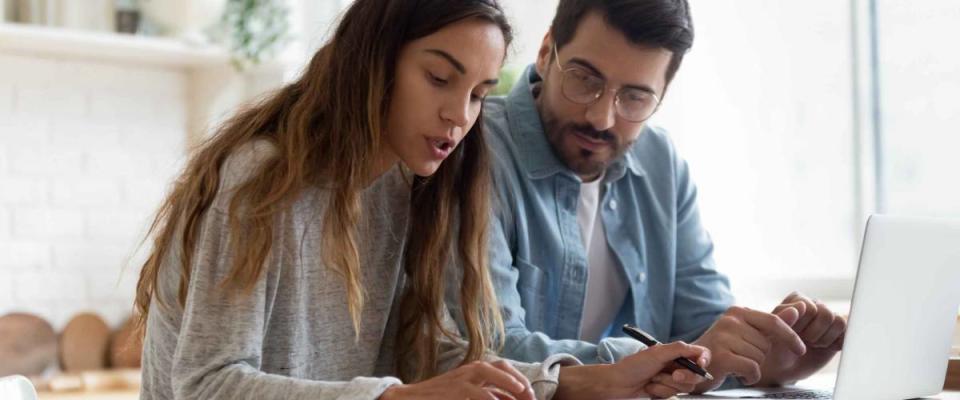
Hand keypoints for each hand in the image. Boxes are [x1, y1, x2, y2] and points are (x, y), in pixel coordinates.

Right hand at [380, 360, 534, 399]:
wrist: (409, 399)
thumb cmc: (439, 399)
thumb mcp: (465, 395)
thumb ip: (485, 395)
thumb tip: (504, 399)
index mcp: (474, 371)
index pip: (503, 368)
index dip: (519, 379)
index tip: (531, 395)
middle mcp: (470, 370)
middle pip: (500, 366)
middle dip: (519, 379)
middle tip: (531, 396)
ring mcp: (461, 378)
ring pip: (490, 373)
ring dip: (509, 382)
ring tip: (523, 392)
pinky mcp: (454, 390)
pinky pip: (476, 392)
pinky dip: (490, 397)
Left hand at [555, 341, 709, 398]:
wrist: (617, 384)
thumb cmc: (633, 366)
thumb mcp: (657, 353)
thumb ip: (679, 349)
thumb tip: (699, 350)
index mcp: (675, 353)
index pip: (699, 355)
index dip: (703, 361)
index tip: (700, 365)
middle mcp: (674, 366)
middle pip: (695, 376)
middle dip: (682, 377)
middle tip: (671, 375)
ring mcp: (670, 380)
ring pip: (684, 388)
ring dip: (666, 385)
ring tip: (653, 379)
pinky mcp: (664, 391)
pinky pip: (672, 396)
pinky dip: (660, 392)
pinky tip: (649, 388)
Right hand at [692, 306, 806, 392]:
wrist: (690, 366)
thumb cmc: (723, 350)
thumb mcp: (747, 334)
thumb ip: (772, 324)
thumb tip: (799, 310)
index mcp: (737, 312)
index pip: (773, 321)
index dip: (790, 336)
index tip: (801, 349)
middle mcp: (730, 320)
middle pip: (766, 343)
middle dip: (761, 355)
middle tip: (742, 356)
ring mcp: (723, 337)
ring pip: (760, 357)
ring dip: (753, 367)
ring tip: (737, 364)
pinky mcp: (721, 356)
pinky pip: (753, 368)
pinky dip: (750, 376)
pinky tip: (738, 374)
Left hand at [757, 292, 845, 385]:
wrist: (782, 367)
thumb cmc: (774, 346)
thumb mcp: (773, 332)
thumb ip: (784, 316)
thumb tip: (801, 306)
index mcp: (796, 299)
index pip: (810, 307)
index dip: (802, 325)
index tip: (792, 333)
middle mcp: (814, 305)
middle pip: (827, 314)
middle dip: (813, 333)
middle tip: (803, 340)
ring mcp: (828, 318)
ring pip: (840, 322)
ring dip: (825, 338)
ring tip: (813, 344)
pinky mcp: (839, 332)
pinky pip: (848, 333)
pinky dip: (836, 343)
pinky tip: (824, 347)